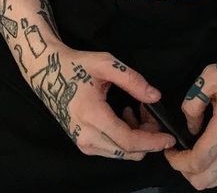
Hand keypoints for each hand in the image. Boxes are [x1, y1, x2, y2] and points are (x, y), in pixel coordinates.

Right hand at [32, 43, 175, 160]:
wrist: (47, 73)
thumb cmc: (76, 65)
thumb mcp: (105, 64)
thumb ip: (132, 80)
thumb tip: (155, 97)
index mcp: (92, 115)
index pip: (127, 140)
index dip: (152, 141)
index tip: (169, 137)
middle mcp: (86, 136)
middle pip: (127, 151)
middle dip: (147, 137)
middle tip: (150, 112)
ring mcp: (83, 143)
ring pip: (121, 153)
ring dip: (136, 137)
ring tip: (135, 110)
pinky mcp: (83, 144)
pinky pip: (112, 149)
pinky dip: (125, 138)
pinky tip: (125, 116)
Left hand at [164, 60, 216, 191]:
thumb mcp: (209, 77)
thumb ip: (193, 104)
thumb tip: (191, 129)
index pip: (197, 160)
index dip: (177, 161)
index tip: (170, 152)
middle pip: (204, 179)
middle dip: (186, 170)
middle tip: (181, 155)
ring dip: (202, 175)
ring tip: (198, 158)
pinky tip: (216, 162)